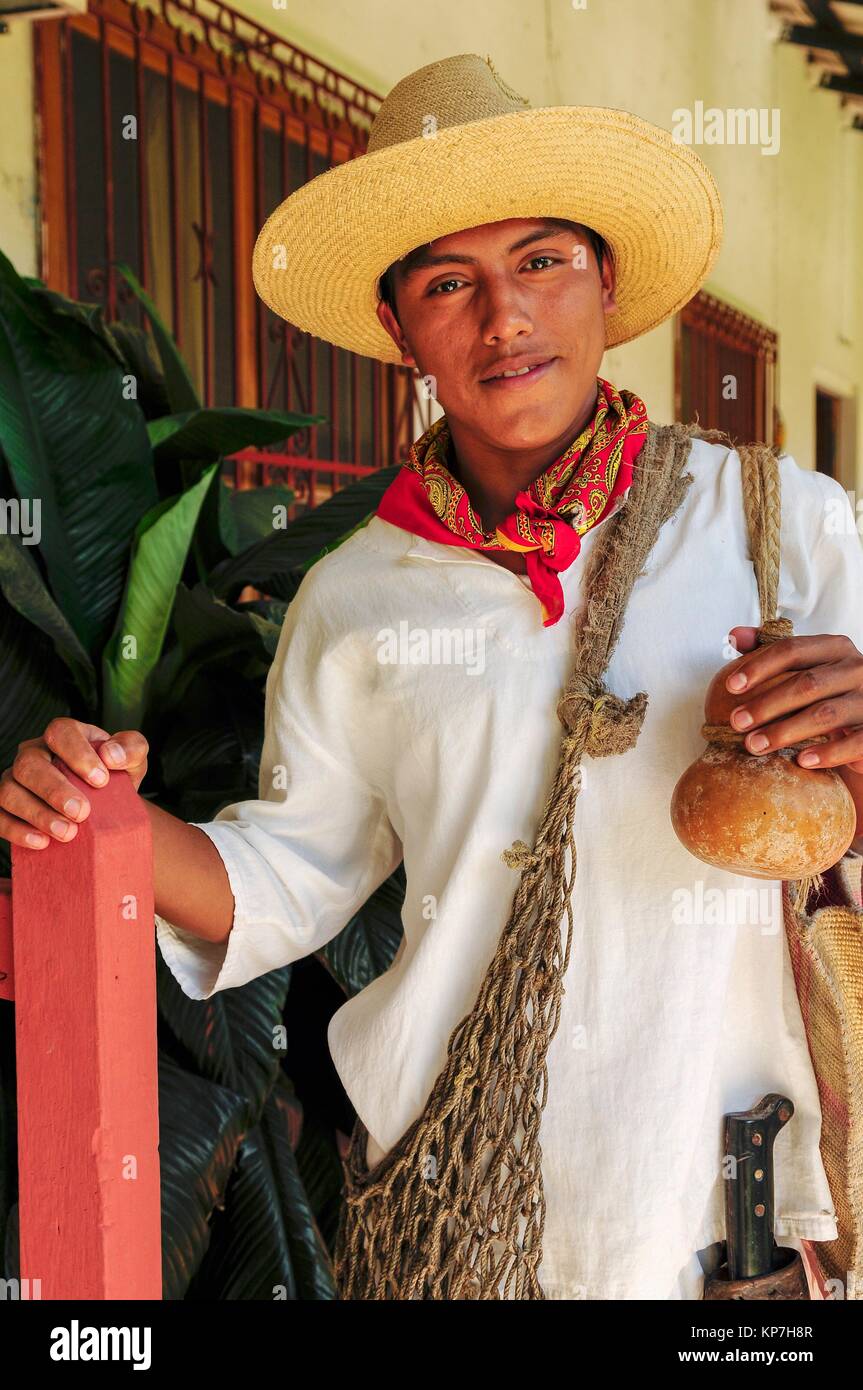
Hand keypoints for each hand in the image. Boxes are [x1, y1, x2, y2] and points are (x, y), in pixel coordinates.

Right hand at [0, 718, 148, 849]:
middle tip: (82, 813)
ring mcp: (15, 780)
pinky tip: (42, 843)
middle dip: (54, 790)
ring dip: (37, 814)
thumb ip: (132, 748)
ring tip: (67, 834)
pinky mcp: (6, 808)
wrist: (105, 808)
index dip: (78, 755)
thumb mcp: (133, 761)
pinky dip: (17, 831)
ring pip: (9, 791)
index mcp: (64, 736)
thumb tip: (112, 755)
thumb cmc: (115, 778)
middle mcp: (34, 753)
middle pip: (29, 763)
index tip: (102, 781)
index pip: (60, 732)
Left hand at [724, 627, 862, 772]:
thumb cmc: (829, 690)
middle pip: (807, 683)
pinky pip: (855, 742)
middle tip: (736, 722)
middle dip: (767, 704)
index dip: (760, 666)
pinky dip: (828, 753)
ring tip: (755, 745)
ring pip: (825, 714)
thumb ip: (769, 650)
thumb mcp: (804, 666)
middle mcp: (856, 669)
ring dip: (786, 731)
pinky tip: (802, 760)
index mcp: (834, 648)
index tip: (730, 686)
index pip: (793, 649)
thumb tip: (733, 637)